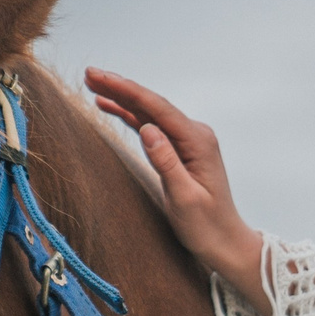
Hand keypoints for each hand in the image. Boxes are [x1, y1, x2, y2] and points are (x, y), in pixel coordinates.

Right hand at [84, 68, 269, 312]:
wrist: (225, 241)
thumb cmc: (207, 226)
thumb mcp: (184, 199)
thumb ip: (166, 163)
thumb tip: (148, 129)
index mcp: (198, 142)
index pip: (157, 109)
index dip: (126, 90)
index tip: (99, 78)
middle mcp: (195, 135)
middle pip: (152, 105)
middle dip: (120, 88)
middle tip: (89, 74)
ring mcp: (189, 140)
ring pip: (150, 113)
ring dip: (122, 98)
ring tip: (93, 84)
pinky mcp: (181, 149)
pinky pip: (152, 126)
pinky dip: (130, 115)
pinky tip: (110, 106)